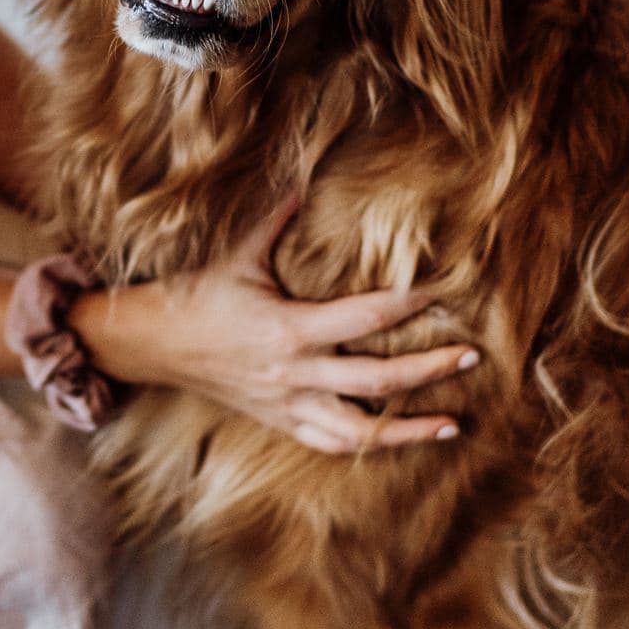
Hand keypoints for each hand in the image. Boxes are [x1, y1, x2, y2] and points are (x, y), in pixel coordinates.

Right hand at [113, 194, 478, 452]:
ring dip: (410, 428)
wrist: (156, 344)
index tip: (443, 294)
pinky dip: (369, 445)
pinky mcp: (281, 422)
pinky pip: (333, 443)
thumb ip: (277, 220)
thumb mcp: (240, 253)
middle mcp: (295, 374)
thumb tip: (306, 184)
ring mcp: (289, 405)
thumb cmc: (200, 294)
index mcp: (289, 328)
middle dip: (430, 368)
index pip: (365, 319)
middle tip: (472, 354)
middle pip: (379, 380)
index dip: (408, 305)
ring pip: (362, 430)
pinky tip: (397, 440)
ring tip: (453, 423)